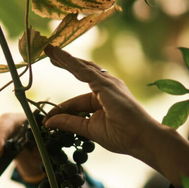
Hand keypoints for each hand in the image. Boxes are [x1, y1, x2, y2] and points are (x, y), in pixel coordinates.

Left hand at [44, 45, 158, 158]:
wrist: (141, 137)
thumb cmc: (121, 135)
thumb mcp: (88, 129)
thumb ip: (69, 123)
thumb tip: (48, 122)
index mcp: (103, 99)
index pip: (77, 101)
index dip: (61, 108)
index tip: (47, 116)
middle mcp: (106, 87)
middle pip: (80, 73)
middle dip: (65, 64)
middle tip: (49, 54)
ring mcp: (107, 83)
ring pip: (81, 67)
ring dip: (65, 58)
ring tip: (49, 50)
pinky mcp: (106, 83)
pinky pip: (83, 70)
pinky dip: (69, 61)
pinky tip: (58, 55)